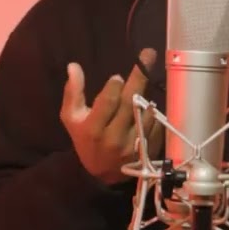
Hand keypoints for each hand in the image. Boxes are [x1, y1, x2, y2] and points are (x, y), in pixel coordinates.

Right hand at [61, 48, 163, 185]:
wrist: (102, 174)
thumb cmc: (85, 140)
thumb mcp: (72, 118)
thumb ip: (73, 92)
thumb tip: (73, 66)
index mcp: (93, 129)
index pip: (108, 102)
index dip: (114, 86)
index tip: (118, 77)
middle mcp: (113, 138)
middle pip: (130, 103)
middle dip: (139, 77)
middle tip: (148, 55)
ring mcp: (132, 146)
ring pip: (146, 113)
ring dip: (146, 98)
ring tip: (143, 90)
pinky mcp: (147, 150)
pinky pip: (156, 125)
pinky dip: (154, 114)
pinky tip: (148, 109)